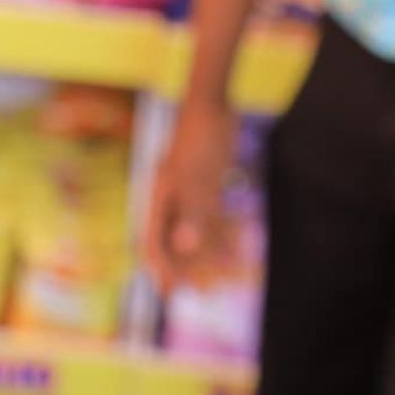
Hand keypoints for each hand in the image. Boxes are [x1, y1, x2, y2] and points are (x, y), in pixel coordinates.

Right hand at [146, 95, 237, 292]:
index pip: (153, 241)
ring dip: (210, 254)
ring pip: (197, 231)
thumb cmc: (200, 138)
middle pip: (175, 242)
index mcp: (160, 198)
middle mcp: (172, 198)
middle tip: (205, 293)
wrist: (213, 102)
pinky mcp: (207, 184)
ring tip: (228, 277)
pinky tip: (240, 246)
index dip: (161, 268)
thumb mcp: (197, 177)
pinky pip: (213, 216)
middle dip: (189, 269)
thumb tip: (186, 246)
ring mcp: (189, 191)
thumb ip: (192, 213)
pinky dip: (224, 232)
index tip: (171, 292)